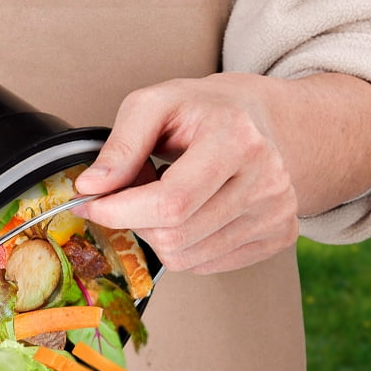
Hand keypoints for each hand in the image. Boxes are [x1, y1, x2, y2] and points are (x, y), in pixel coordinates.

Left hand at [74, 75, 299, 273]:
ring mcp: (277, 212)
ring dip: (158, 233)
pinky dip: (183, 245)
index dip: (119, 211)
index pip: (170, 203)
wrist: (259, 118)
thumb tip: (92, 186)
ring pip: (186, 258)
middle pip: (175, 236)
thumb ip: (120, 145)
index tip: (90, 203)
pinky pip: (207, 265)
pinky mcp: (279, 234)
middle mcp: (266, 180)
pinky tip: (190, 212)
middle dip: (136, 220)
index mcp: (237, 139)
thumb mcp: (154, 104)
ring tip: (165, 196)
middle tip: (134, 191)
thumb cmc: (205, 109)